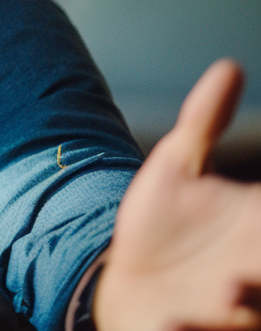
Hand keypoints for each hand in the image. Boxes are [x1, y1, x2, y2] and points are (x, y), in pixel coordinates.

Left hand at [96, 59, 260, 330]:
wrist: (123, 282)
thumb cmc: (160, 227)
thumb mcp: (177, 167)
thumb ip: (205, 121)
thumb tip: (229, 65)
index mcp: (260, 230)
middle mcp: (256, 273)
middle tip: (245, 268)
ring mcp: (236, 312)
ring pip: (256, 314)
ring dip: (250, 311)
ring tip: (231, 292)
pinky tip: (176, 321)